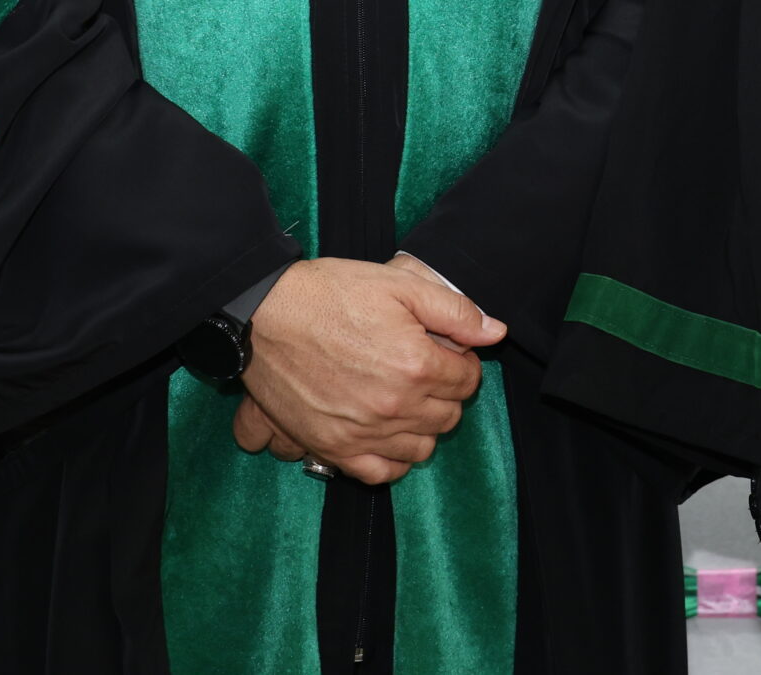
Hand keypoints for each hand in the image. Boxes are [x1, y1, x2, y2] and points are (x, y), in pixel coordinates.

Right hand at [231, 257, 505, 484]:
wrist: (264, 315)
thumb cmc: (331, 294)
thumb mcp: (400, 286)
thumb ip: (455, 312)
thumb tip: (496, 332)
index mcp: (416, 365)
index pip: (467, 380)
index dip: (463, 363)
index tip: (446, 352)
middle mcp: (394, 406)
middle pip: (448, 416)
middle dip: (446, 393)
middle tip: (426, 372)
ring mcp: (362, 433)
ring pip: (421, 448)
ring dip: (423, 426)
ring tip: (407, 400)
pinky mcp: (331, 448)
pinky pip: (379, 473)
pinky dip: (392, 460)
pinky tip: (388, 436)